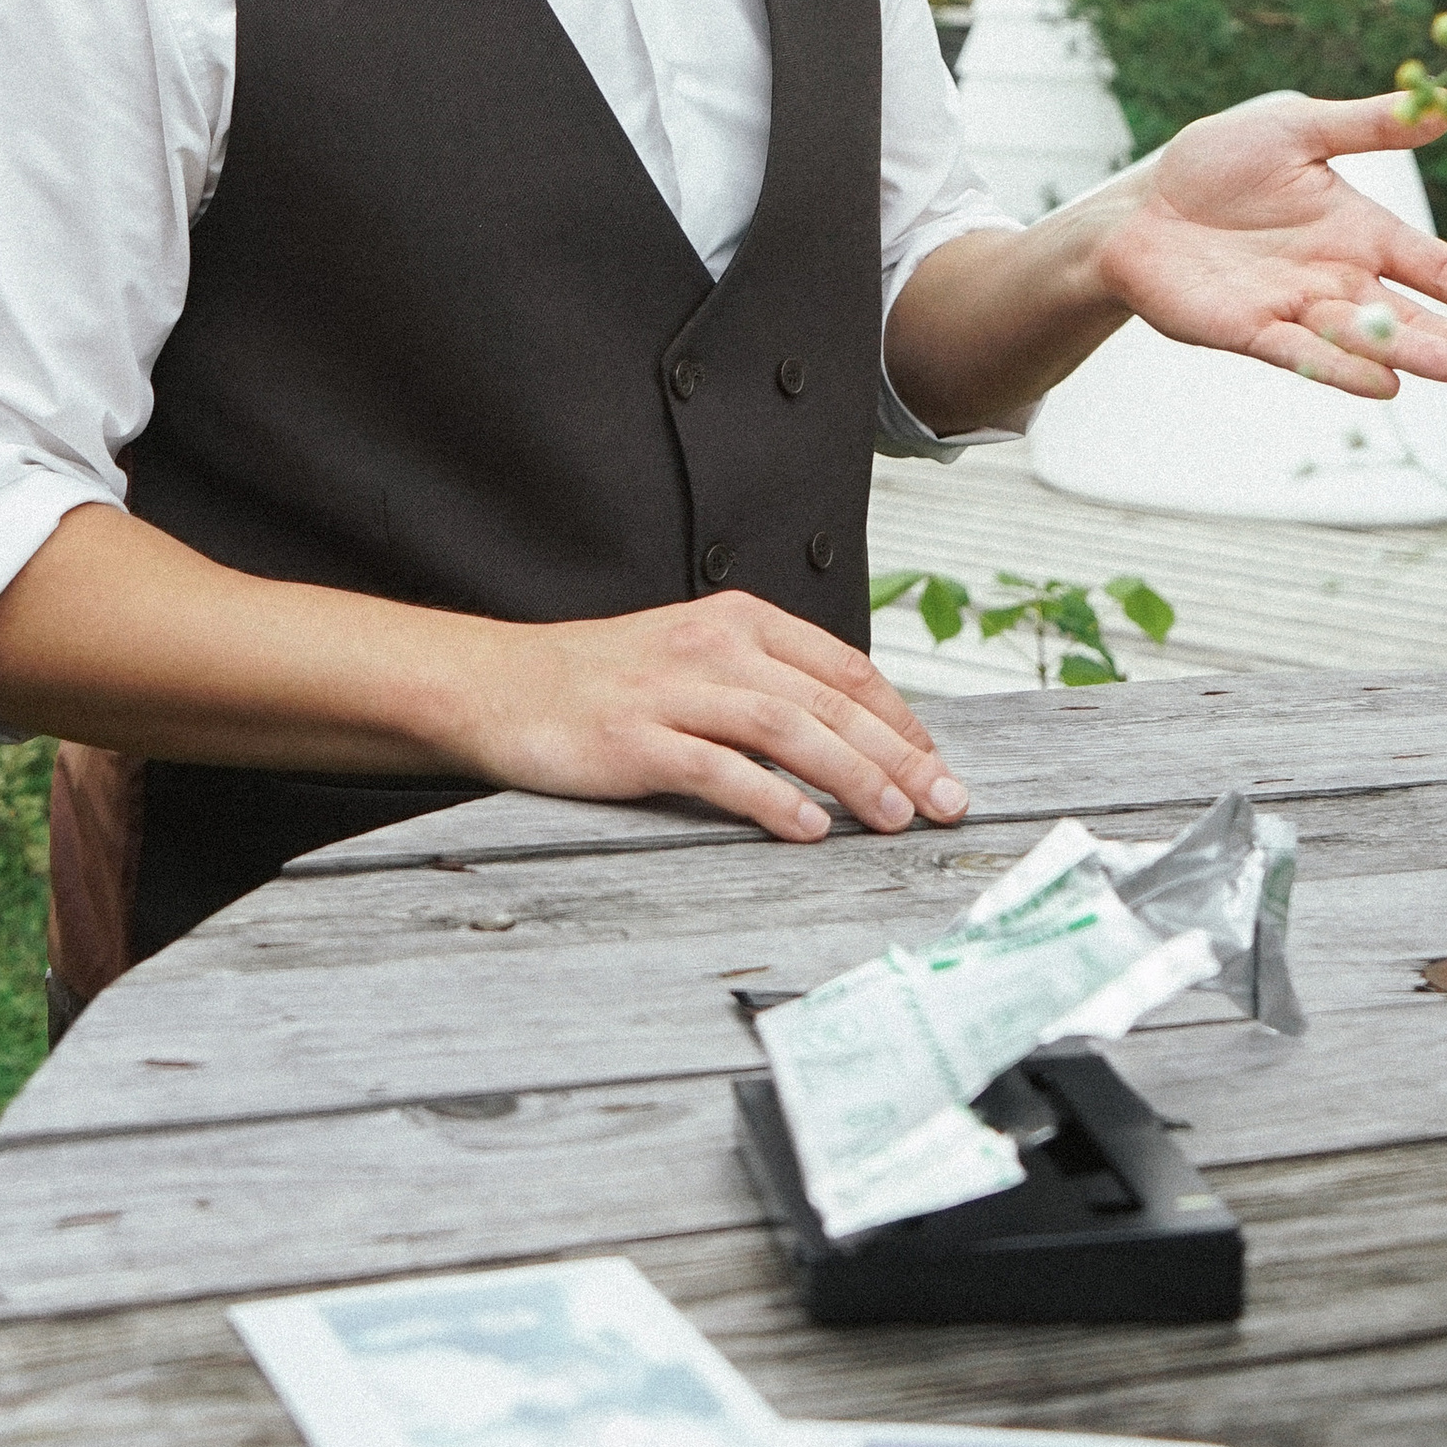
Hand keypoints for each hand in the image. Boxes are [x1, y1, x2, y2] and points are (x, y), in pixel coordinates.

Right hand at [451, 591, 970, 845]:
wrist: (500, 685)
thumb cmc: (604, 680)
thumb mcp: (695, 655)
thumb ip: (766, 681)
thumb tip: (853, 733)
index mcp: (738, 619)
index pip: (845, 667)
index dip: (901, 719)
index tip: (939, 764)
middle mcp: (713, 645)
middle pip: (829, 702)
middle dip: (899, 756)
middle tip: (946, 804)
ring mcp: (673, 690)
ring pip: (788, 731)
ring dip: (852, 777)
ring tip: (894, 818)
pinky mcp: (636, 739)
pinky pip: (719, 770)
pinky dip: (772, 800)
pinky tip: (808, 827)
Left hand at [1093, 91, 1446, 401]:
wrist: (1140, 206)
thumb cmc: (1217, 164)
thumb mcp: (1296, 128)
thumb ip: (1367, 124)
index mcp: (1358, 231)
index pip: (1431, 262)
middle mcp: (1337, 278)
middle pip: (1406, 312)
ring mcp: (1296, 308)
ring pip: (1361, 337)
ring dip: (1406, 352)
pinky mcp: (1249, 330)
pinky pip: (1300, 352)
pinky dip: (1339, 367)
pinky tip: (1382, 384)